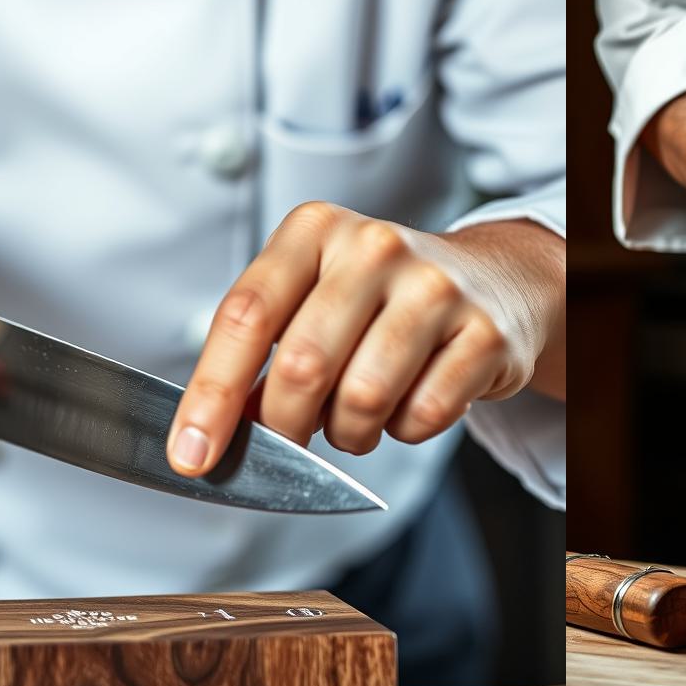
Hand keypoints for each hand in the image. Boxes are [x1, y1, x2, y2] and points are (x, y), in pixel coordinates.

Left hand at [168, 204, 548, 474]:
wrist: (493, 282)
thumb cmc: (380, 302)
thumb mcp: (314, 298)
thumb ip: (265, 352)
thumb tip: (213, 432)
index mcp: (315, 231)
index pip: (247, 316)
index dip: (212, 394)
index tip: (192, 454)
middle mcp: (374, 247)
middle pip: (303, 366)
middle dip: (284, 426)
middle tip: (290, 440)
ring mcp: (435, 288)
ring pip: (364, 398)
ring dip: (349, 433)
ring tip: (357, 420)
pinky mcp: (483, 334)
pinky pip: (423, 416)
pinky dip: (405, 432)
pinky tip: (409, 404)